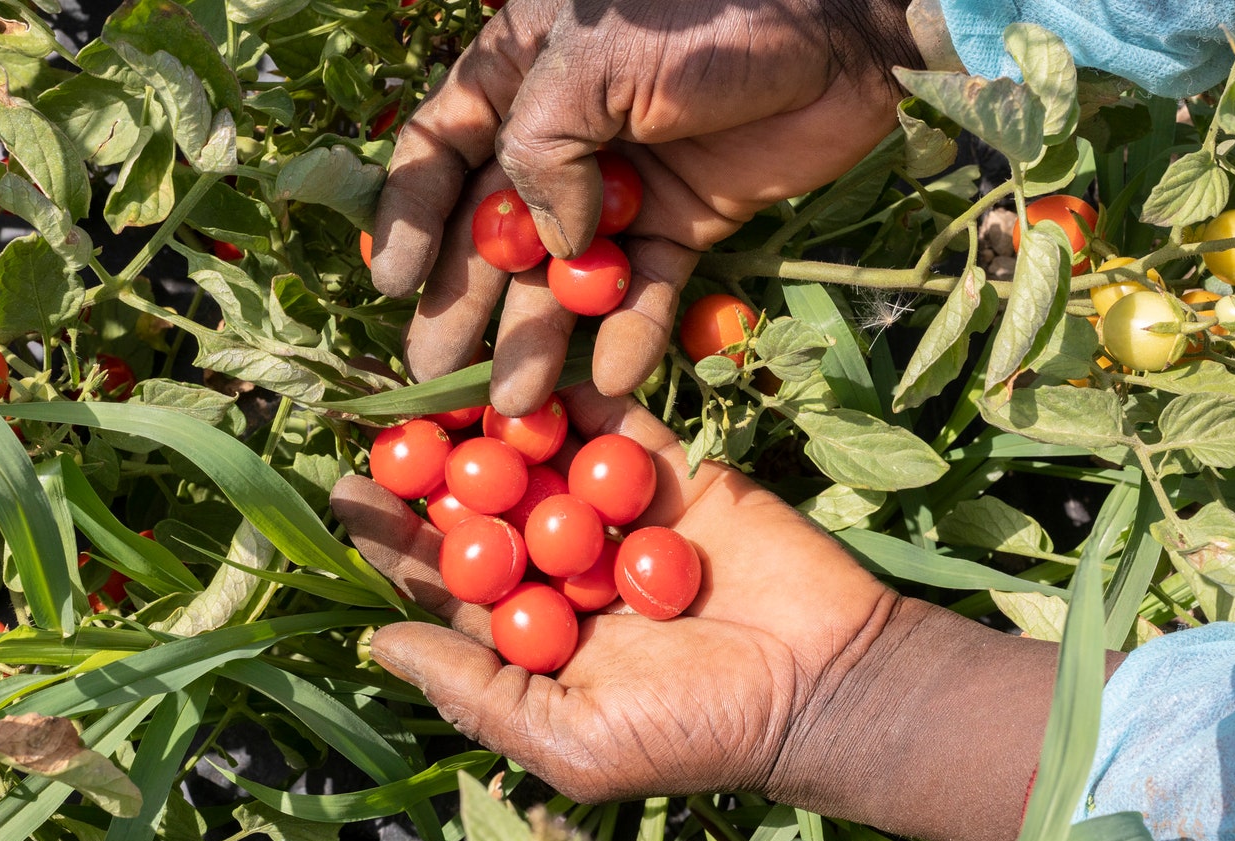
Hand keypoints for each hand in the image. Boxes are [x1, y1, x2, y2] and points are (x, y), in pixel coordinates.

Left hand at [333, 391, 1063, 840]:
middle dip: (430, 471)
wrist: (824, 682)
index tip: (344, 493)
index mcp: (531, 640)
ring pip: (537, 460)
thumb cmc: (694, 733)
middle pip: (480, 511)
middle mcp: (562, 572)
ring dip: (486, 424)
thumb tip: (376, 646)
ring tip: (431, 382)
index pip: (447, 584)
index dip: (396, 542)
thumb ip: (474, 691)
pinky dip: (572, 396)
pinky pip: (613, 425)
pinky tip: (519, 364)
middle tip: (378, 423)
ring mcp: (615, 518)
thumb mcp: (570, 738)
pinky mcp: (669, 471)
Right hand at [370, 0, 917, 415]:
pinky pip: (650, 286)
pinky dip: (632, 333)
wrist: (840, 24)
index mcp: (518, 73)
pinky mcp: (688, 219)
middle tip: (438, 380)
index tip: (394, 288)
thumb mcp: (592, 60)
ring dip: (541, 338)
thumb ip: (541, 149)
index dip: (411, 219)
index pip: (440, 150)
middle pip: (495, 229)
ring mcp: (625, 182)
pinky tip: (612, 381)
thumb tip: (545, 246)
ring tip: (517, 407)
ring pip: (566, 271)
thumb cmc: (704, 11)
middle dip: (467, 304)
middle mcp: (562, 133)